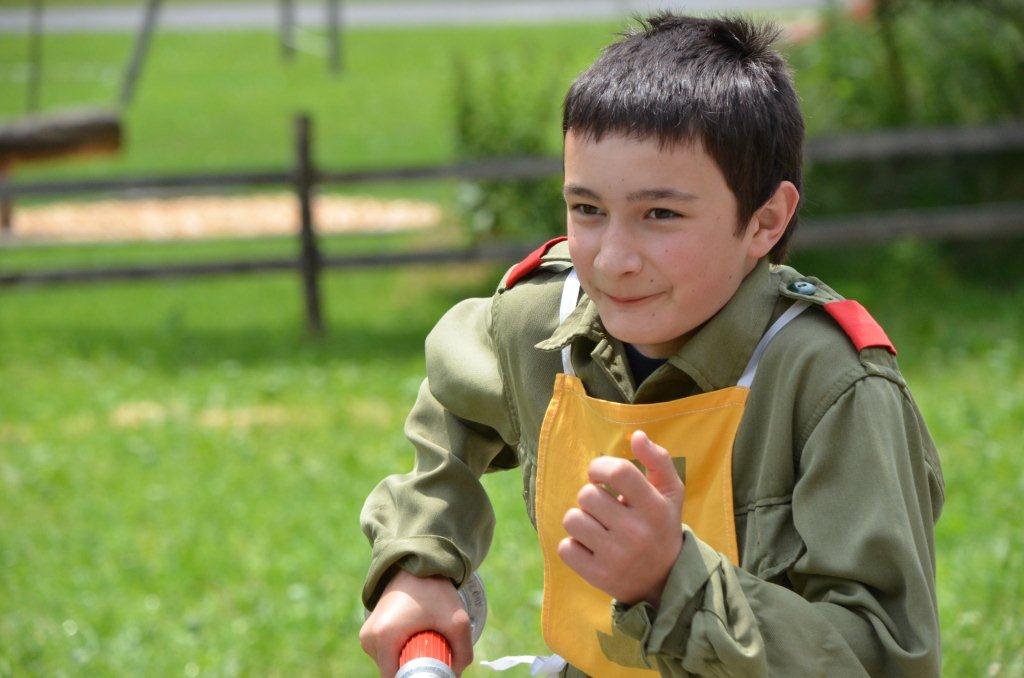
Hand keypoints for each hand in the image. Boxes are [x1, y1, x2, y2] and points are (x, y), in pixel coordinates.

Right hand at [359, 570, 472, 676]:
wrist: (417, 564)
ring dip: (407, 659)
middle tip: (434, 653)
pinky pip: (385, 653)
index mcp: (384, 637)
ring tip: (425, 641)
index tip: (435, 667)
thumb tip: (455, 674)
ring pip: (389, 663)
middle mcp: (369, 638)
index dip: (418, 676)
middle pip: (393, 671)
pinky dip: (400, 651)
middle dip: (415, 667)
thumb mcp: (457, 622)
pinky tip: (415, 638)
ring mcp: (366, 635)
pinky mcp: (369, 631)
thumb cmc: (435, 590)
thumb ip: (462, 652)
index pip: (396, 677)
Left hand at [557, 430, 684, 607]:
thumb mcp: (670, 493)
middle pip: (587, 495)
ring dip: (579, 519)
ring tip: (596, 526)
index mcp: (655, 508)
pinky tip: (590, 546)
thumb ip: (658, 460)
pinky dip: (572, 545)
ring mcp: (616, 557)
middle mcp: (636, 533)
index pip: (618, 471)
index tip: (598, 475)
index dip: (599, 466)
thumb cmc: (661, 525)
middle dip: (590, 496)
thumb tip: (637, 435)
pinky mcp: (599, 576)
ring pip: (572, 520)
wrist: (663, 580)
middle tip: (603, 507)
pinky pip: (565, 548)